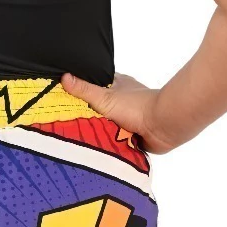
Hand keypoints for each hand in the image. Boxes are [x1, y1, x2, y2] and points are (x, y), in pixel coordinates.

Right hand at [60, 70, 177, 154]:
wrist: (162, 126)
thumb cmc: (136, 106)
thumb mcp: (104, 96)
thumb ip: (84, 89)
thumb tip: (63, 77)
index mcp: (118, 84)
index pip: (95, 85)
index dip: (81, 91)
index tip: (64, 100)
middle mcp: (124, 101)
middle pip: (100, 108)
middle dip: (88, 115)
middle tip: (67, 123)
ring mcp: (130, 118)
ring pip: (108, 125)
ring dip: (100, 131)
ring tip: (77, 138)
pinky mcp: (135, 135)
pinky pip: (117, 140)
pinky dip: (111, 144)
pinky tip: (96, 148)